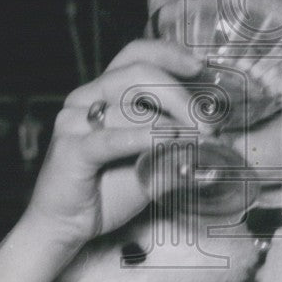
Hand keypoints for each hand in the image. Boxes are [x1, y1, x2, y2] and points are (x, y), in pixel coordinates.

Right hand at [23, 39, 206, 247]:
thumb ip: (177, 147)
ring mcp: (74, 122)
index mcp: (103, 92)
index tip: (200, 67)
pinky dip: (145, 138)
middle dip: (180, 95)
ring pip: (129, 105)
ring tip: (197, 140)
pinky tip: (169, 142)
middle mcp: (85, 98)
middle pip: (138, 73)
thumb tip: (217, 141)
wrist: (65, 228)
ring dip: (171, 121)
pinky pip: (112, 138)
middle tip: (207, 123)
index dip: (168, 53)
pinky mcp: (71, 150)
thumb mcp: (151, 164)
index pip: (135, 54)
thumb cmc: (106, 192)